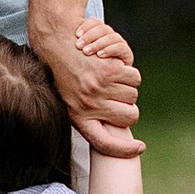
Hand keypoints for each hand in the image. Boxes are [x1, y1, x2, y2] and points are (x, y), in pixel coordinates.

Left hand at [38, 15, 142, 158]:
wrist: (54, 43)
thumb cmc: (61, 73)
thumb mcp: (67, 101)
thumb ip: (87, 116)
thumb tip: (110, 128)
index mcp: (79, 118)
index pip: (105, 144)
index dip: (125, 150)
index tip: (139, 147)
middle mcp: (90, 106)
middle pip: (129, 116)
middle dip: (128, 106)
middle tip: (118, 95)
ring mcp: (100, 89)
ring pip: (133, 93)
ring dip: (128, 86)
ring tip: (113, 76)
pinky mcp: (109, 71)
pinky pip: (133, 76)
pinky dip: (129, 70)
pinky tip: (114, 64)